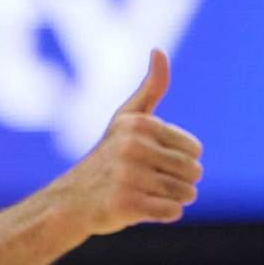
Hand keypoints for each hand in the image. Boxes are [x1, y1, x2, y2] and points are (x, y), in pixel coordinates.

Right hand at [47, 49, 203, 235]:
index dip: (179, 160)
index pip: (195, 150)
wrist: (69, 203)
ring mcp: (128, 178)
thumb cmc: (105, 161)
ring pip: (185, 194)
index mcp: (138, 126)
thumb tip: (158, 49)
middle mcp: (132, 149)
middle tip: (148, 183)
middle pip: (193, 172)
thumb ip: (150, 88)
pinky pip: (172, 213)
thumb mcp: (125, 121)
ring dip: (172, 199)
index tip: (151, 162)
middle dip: (179, 182)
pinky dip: (162, 215)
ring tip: (144, 195)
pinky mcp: (126, 205)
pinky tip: (140, 210)